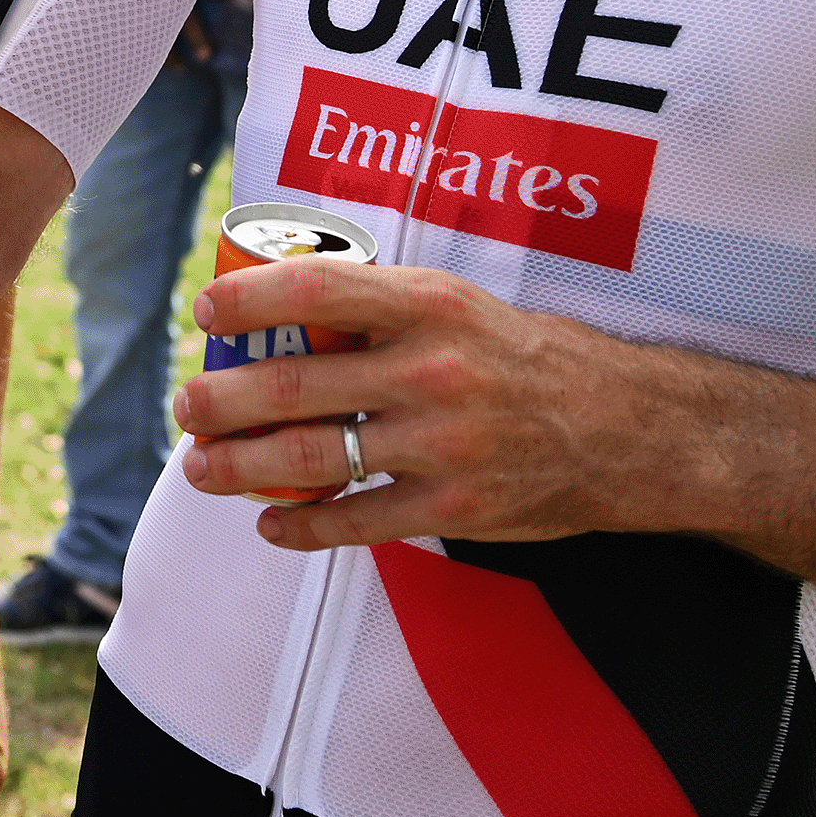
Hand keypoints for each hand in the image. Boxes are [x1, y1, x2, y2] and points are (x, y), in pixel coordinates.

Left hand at [175, 256, 681, 550]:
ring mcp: (441, 444)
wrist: (628, 429)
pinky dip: (301, 527)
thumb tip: (283, 315)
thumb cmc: (529, 358)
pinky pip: (356, 523)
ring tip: (201, 467)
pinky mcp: (454, 507)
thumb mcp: (461, 306)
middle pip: (293, 386)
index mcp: (429, 304)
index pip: (314, 290)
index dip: (247, 301)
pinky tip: (270, 521)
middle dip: (222, 402)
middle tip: (187, 406)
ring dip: (240, 466)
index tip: (208, 314)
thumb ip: (382, 311)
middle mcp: (431, 371)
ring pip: (311, 460)